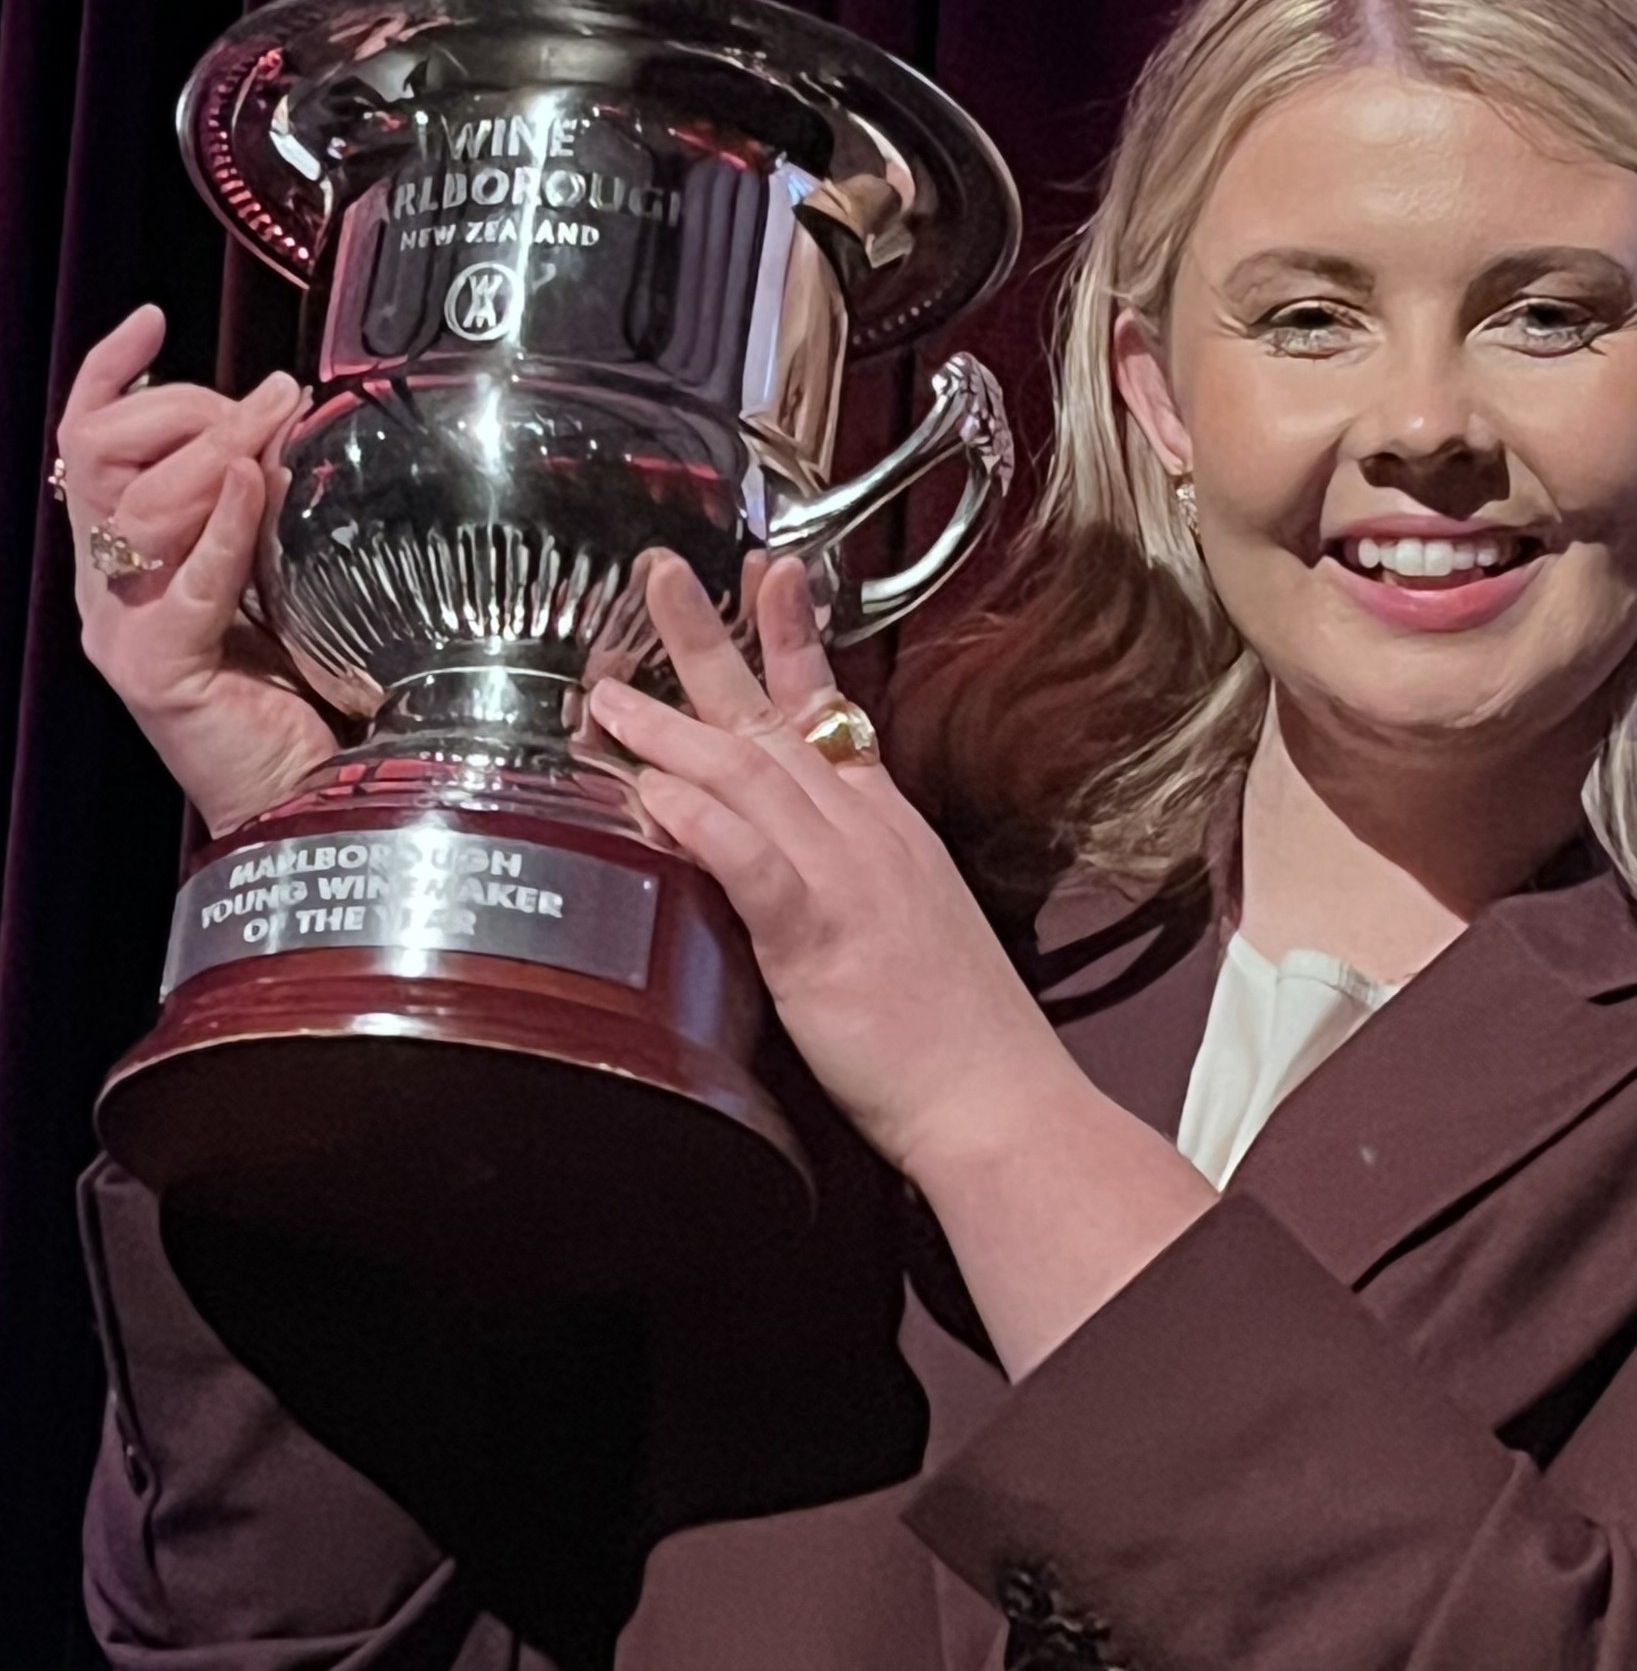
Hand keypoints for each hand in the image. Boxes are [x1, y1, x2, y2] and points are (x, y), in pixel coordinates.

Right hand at [56, 306, 333, 834]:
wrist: (313, 799)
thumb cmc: (306, 693)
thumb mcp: (286, 575)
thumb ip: (270, 511)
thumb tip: (291, 426)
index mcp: (128, 554)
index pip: (89, 440)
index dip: (111, 373)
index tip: (153, 320)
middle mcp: (108, 585)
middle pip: (102, 452)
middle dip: (185, 408)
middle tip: (268, 400)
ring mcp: (122, 627)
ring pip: (134, 502)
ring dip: (213, 450)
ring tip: (276, 431)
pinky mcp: (157, 670)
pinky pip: (188, 582)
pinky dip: (224, 526)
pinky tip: (257, 484)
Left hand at [587, 551, 1074, 1185]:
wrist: (995, 1096)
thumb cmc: (952, 1036)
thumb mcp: (902, 931)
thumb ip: (842, 886)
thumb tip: (788, 867)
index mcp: (887, 832)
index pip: (829, 715)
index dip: (790, 640)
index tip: (763, 576)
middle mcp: (866, 836)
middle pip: (773, 720)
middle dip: (709, 643)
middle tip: (658, 574)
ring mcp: (845, 879)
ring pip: (750, 776)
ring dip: (672, 726)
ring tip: (607, 692)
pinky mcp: (820, 938)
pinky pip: (753, 862)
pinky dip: (703, 821)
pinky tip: (657, 793)